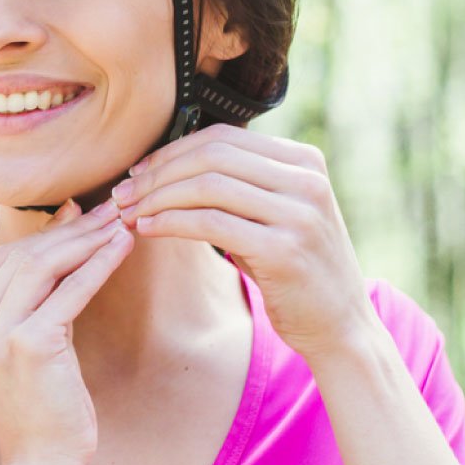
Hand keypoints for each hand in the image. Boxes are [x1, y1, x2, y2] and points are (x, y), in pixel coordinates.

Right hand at [0, 197, 133, 464]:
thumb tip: (66, 216)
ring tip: (117, 223)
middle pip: (20, 259)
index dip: (45, 233)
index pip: (1, 261)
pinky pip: (68, 292)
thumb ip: (33, 287)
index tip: (81, 212)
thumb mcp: (21, 339)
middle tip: (108, 209)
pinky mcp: (27, 345)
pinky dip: (97, 265)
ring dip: (84, 240)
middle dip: (69, 230)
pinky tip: (120, 247)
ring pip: (41, 267)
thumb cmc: (37, 402)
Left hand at [109, 123, 378, 362]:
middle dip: (158, 172)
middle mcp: (306, 179)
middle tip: (123, 193)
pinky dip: (171, 222)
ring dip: (158, 197)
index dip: (171, 151)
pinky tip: (147, 230)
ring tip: (129, 213)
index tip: (137, 172)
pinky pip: (211, 222)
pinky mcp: (285, 250)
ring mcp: (300, 213)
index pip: (221, 137)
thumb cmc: (292, 269)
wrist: (341, 327)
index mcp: (304, 160)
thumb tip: (164, 163)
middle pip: (211, 155)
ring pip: (208, 185)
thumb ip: (237, 184)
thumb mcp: (272, 213)